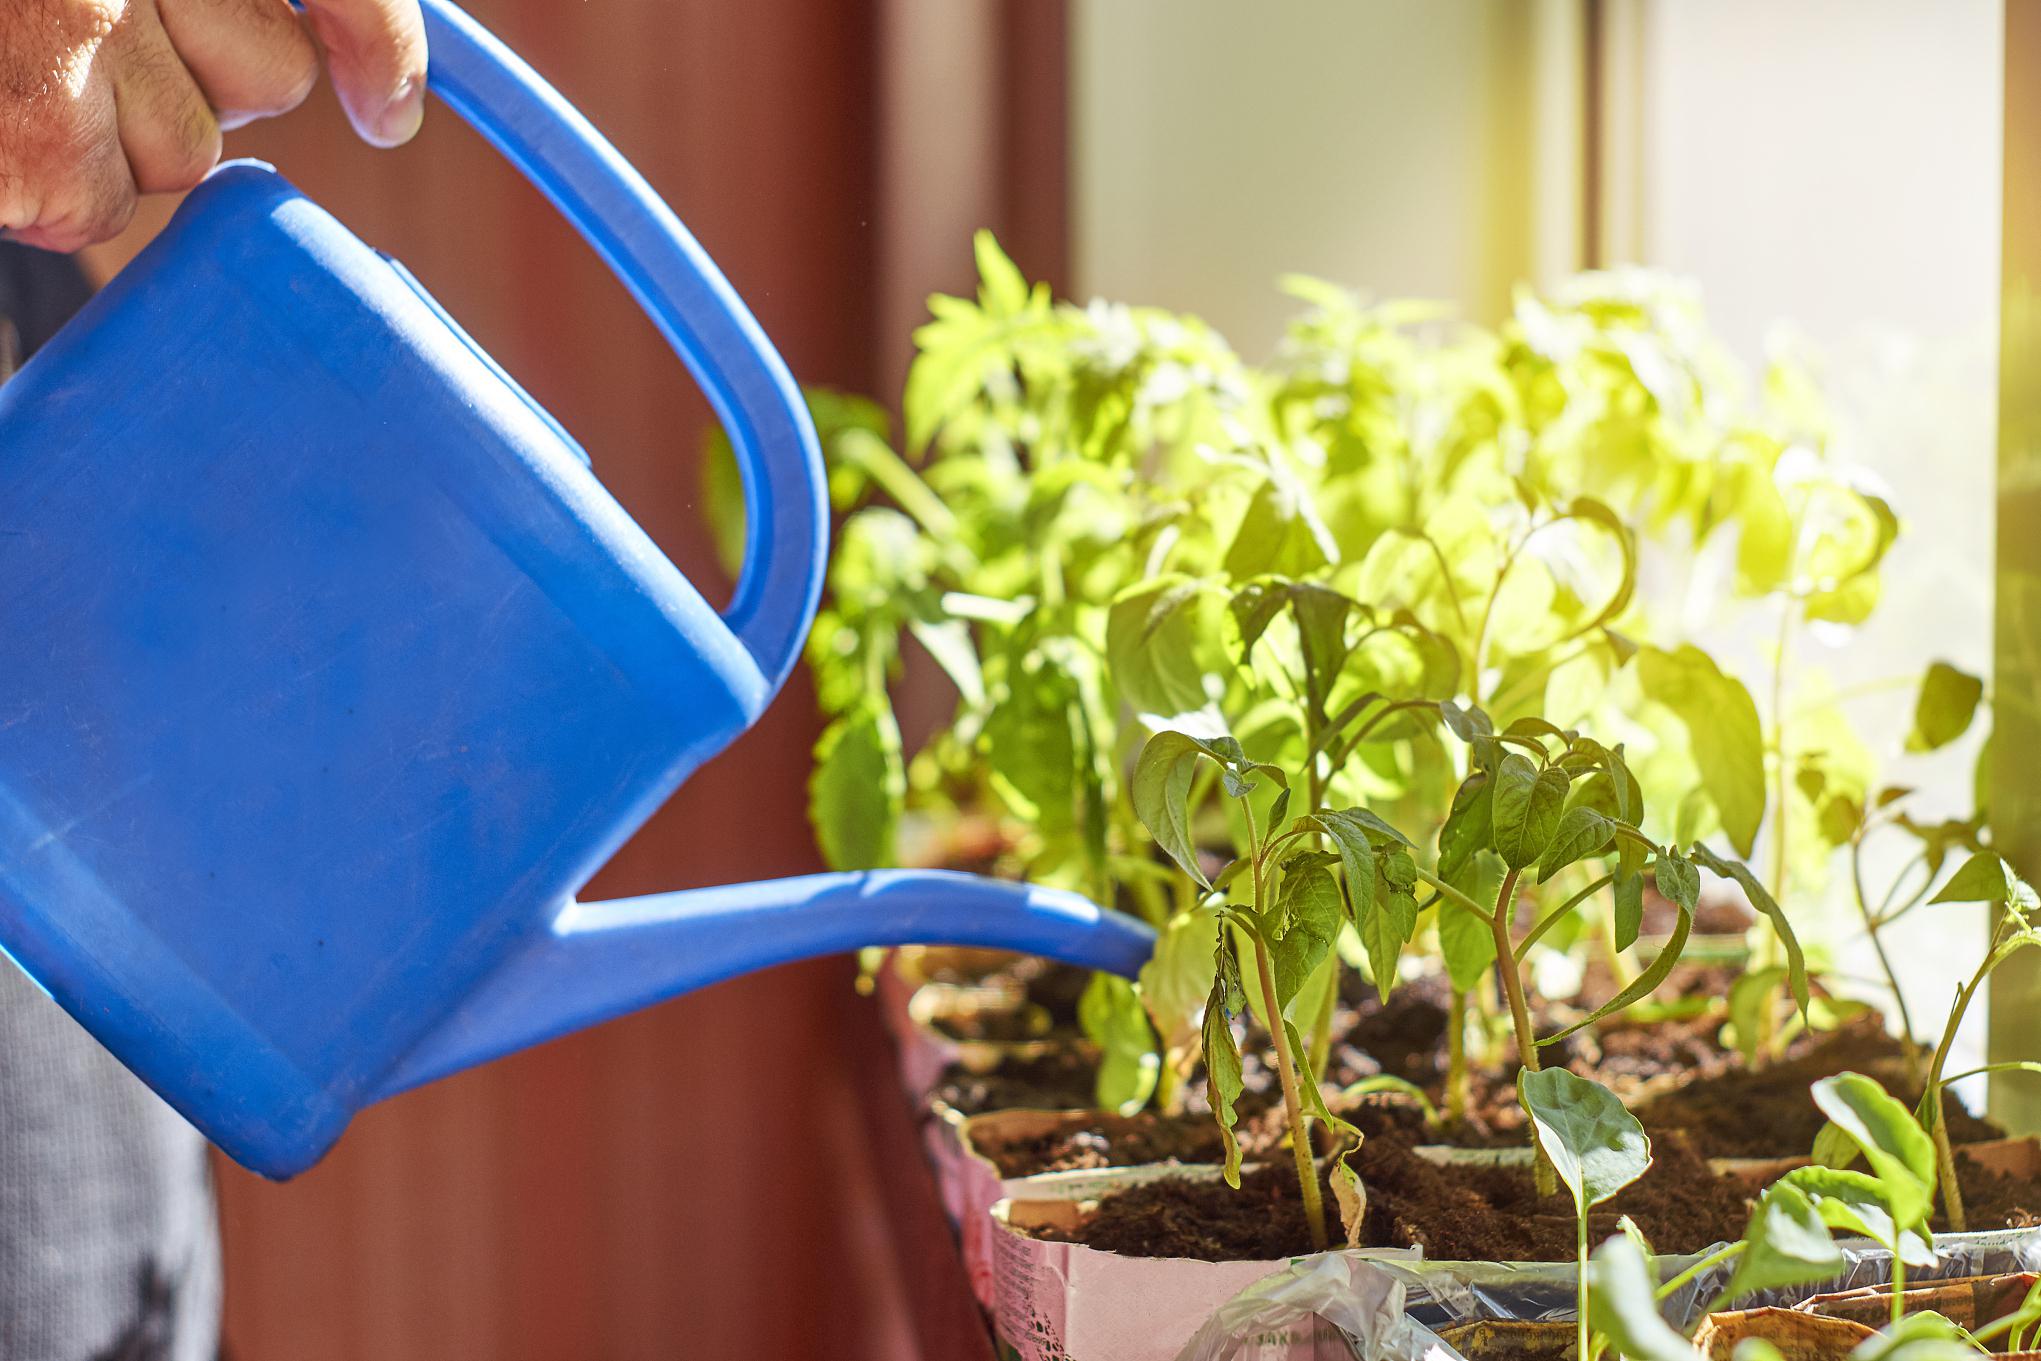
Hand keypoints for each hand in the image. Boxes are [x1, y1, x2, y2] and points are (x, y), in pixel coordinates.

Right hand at [0, 0, 427, 251]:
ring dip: (114, 135)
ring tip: (15, 72)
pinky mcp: (29, 136)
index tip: (386, 108)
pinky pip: (96, 206)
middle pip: (265, 75)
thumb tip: (389, 109)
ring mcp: (69, 36)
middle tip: (76, 35)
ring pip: (189, 148)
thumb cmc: (18, 12)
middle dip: (193, 77)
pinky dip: (47, 189)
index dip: (375, 41)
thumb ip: (240, 3)